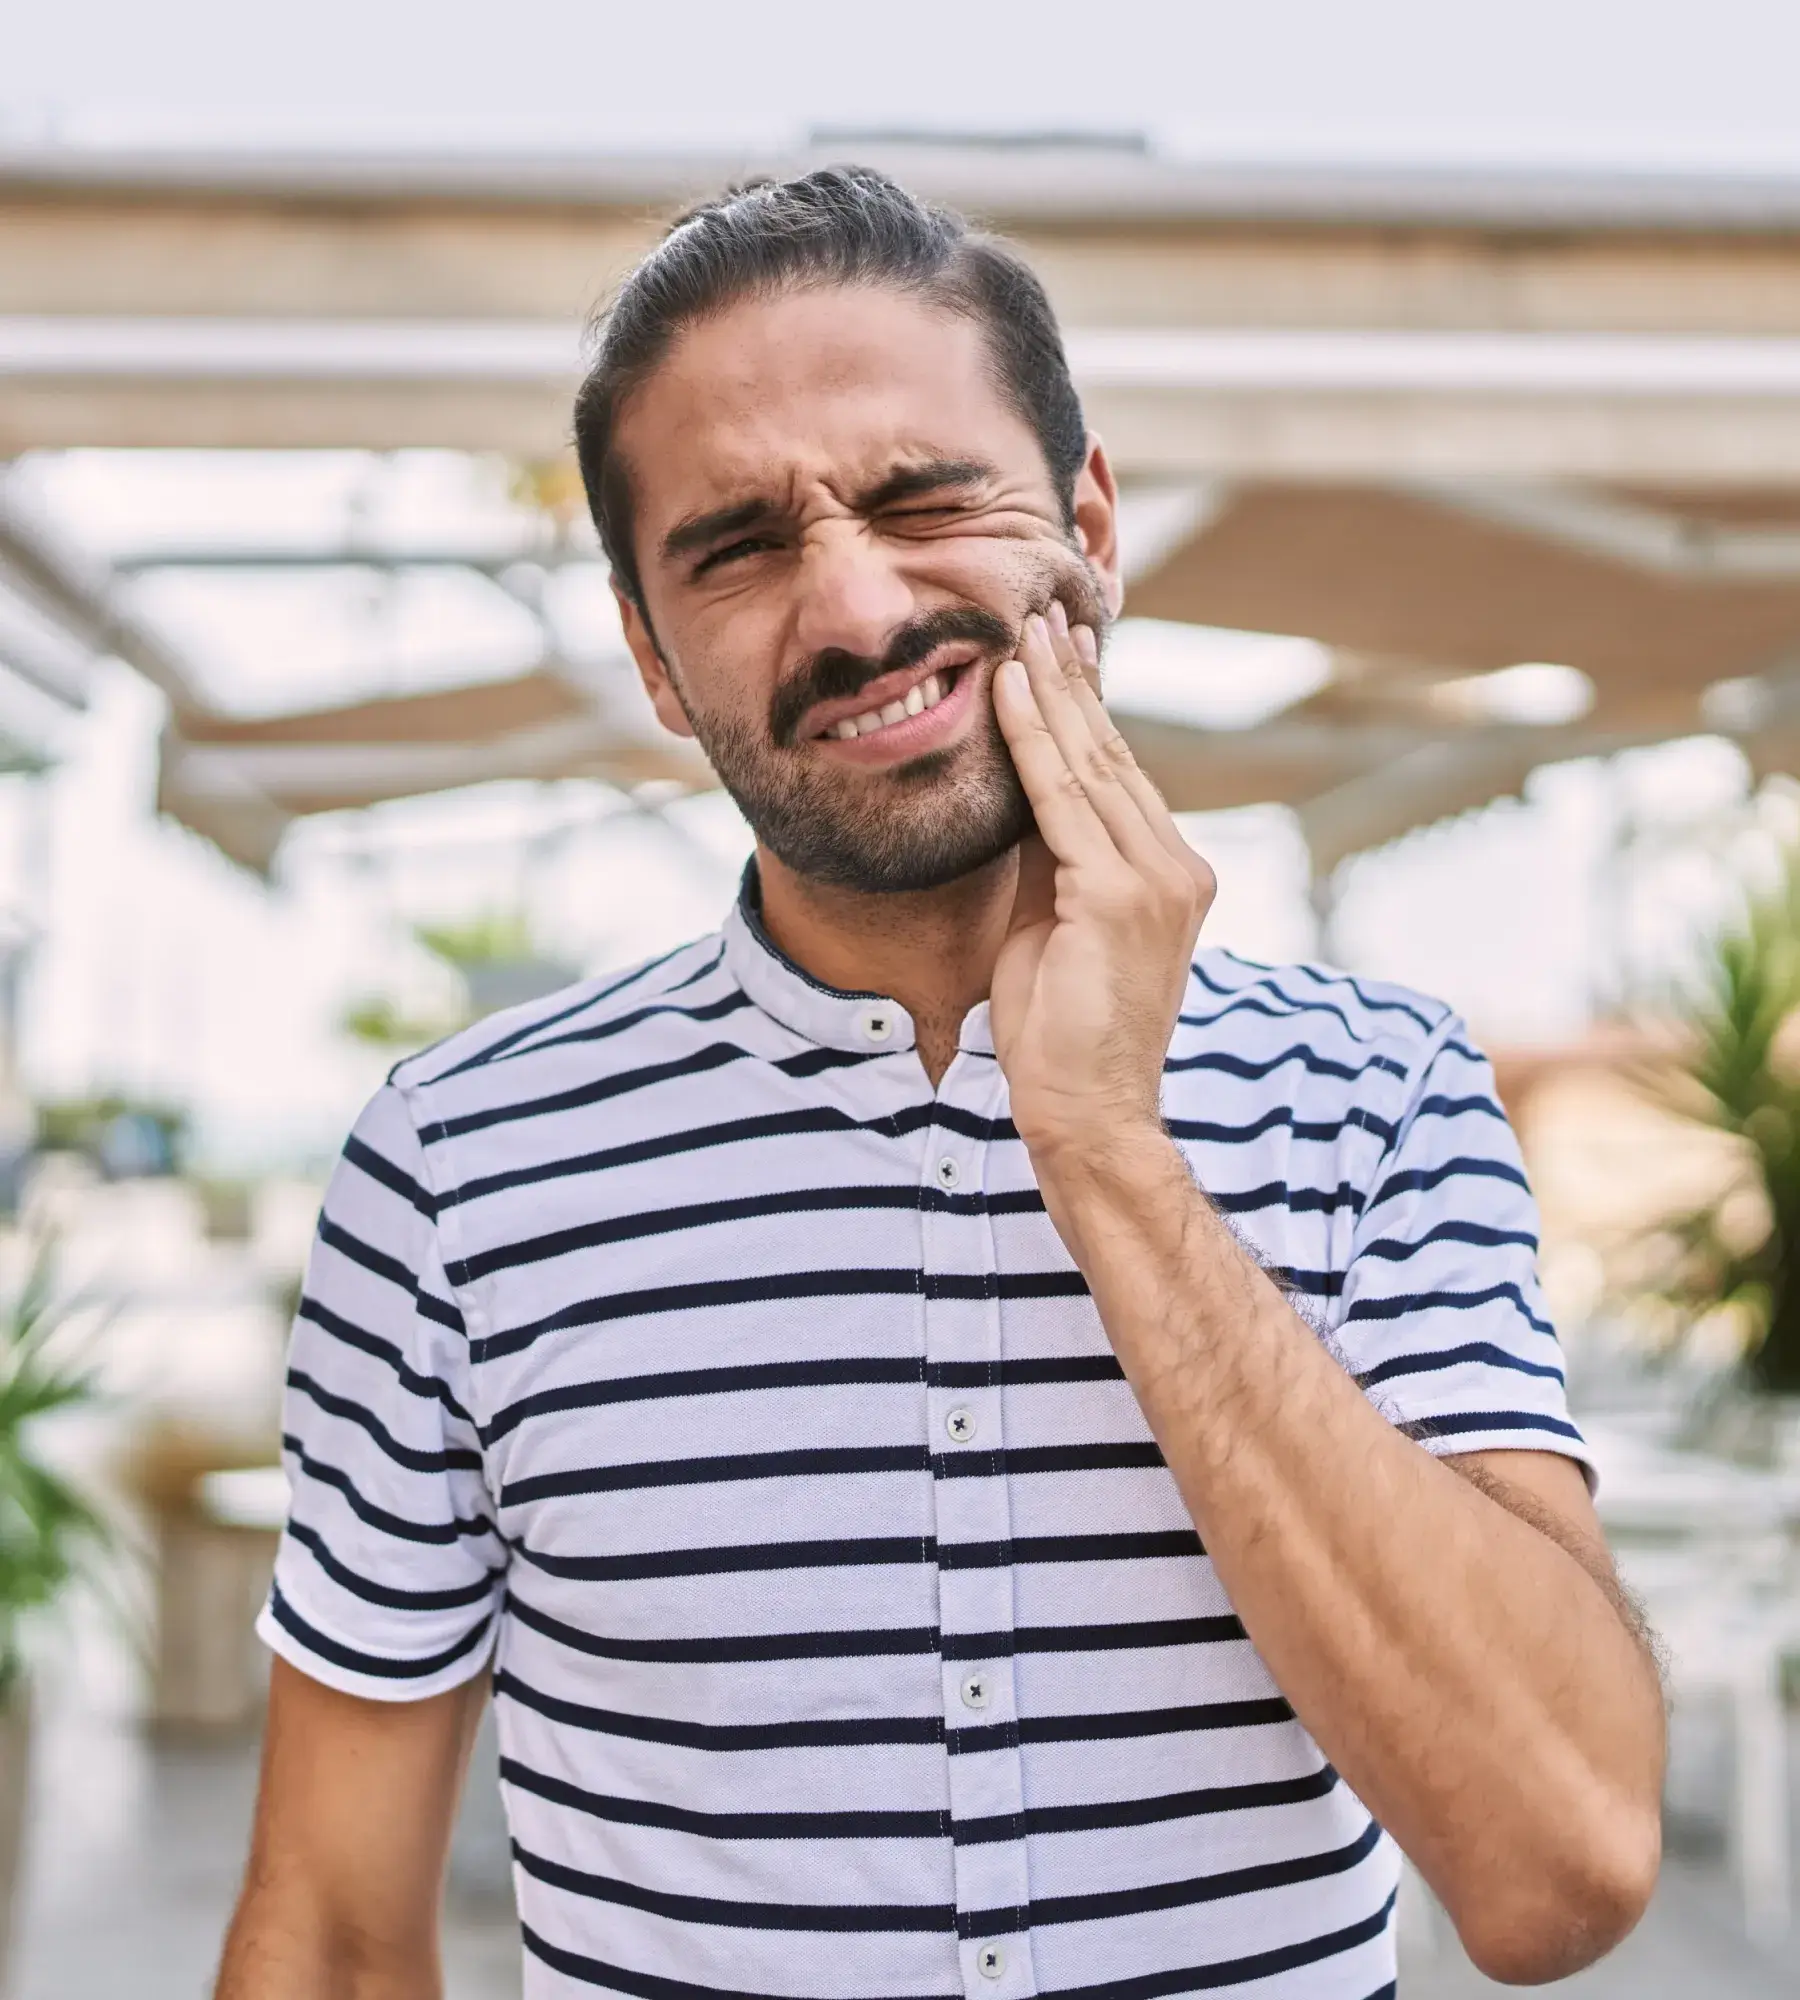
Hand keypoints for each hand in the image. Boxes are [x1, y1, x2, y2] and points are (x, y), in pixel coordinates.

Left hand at [989, 603, 1215, 1164]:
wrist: (1087, 1113)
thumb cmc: (1062, 1035)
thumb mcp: (1053, 926)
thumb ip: (1049, 861)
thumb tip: (1020, 796)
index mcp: (1170, 876)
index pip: (1121, 777)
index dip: (1087, 712)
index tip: (1062, 654)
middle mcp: (1177, 868)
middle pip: (1112, 756)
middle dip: (1072, 682)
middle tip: (1042, 615)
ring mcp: (1156, 880)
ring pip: (1090, 765)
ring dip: (1050, 692)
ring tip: (1020, 631)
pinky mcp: (1118, 896)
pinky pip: (1060, 799)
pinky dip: (1029, 740)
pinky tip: (1006, 691)